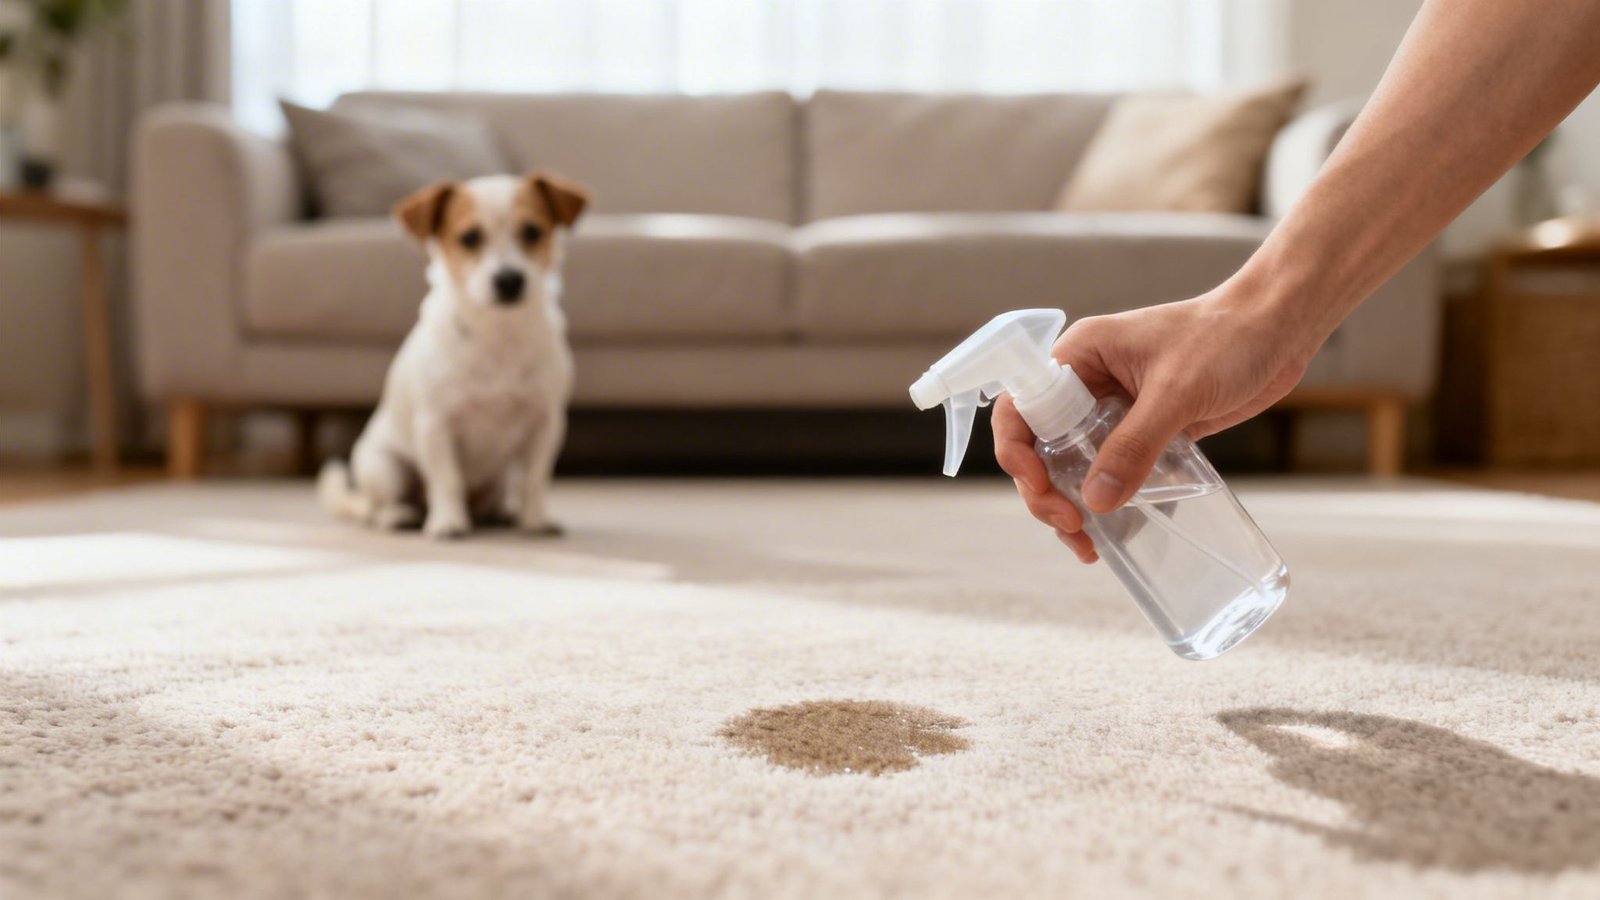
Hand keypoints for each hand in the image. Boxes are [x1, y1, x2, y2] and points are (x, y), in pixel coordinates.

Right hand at [993, 291, 1313, 562]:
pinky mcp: (1146, 430)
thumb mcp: (1176, 392)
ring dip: (1074, 505)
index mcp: (1079, 357)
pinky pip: (1114, 471)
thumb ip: (1134, 444)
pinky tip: (1118, 532)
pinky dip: (1110, 501)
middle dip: (1046, 492)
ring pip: (1074, 465)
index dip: (1017, 452)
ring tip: (1088, 545)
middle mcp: (1087, 384)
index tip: (1040, 488)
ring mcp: (1116, 410)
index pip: (1021, 407)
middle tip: (1072, 526)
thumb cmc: (1227, 337)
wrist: (1278, 327)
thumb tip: (1095, 501)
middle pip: (1041, 446)